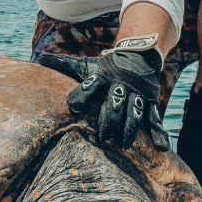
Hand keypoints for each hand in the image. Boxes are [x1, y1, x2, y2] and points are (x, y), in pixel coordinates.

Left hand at [37, 47, 169, 150]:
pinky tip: (162, 148)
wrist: (139, 53)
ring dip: (129, 129)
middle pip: (114, 103)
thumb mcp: (87, 65)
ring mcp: (137, 94)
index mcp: (103, 77)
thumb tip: (40, 59)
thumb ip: (64, 65)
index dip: (82, 94)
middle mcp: (120, 86)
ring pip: (134, 112)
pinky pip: (154, 118)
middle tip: (102, 139)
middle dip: (108, 120)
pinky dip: (159, 133)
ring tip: (123, 144)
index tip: (73, 106)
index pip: (91, 85)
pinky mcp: (150, 101)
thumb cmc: (106, 66)